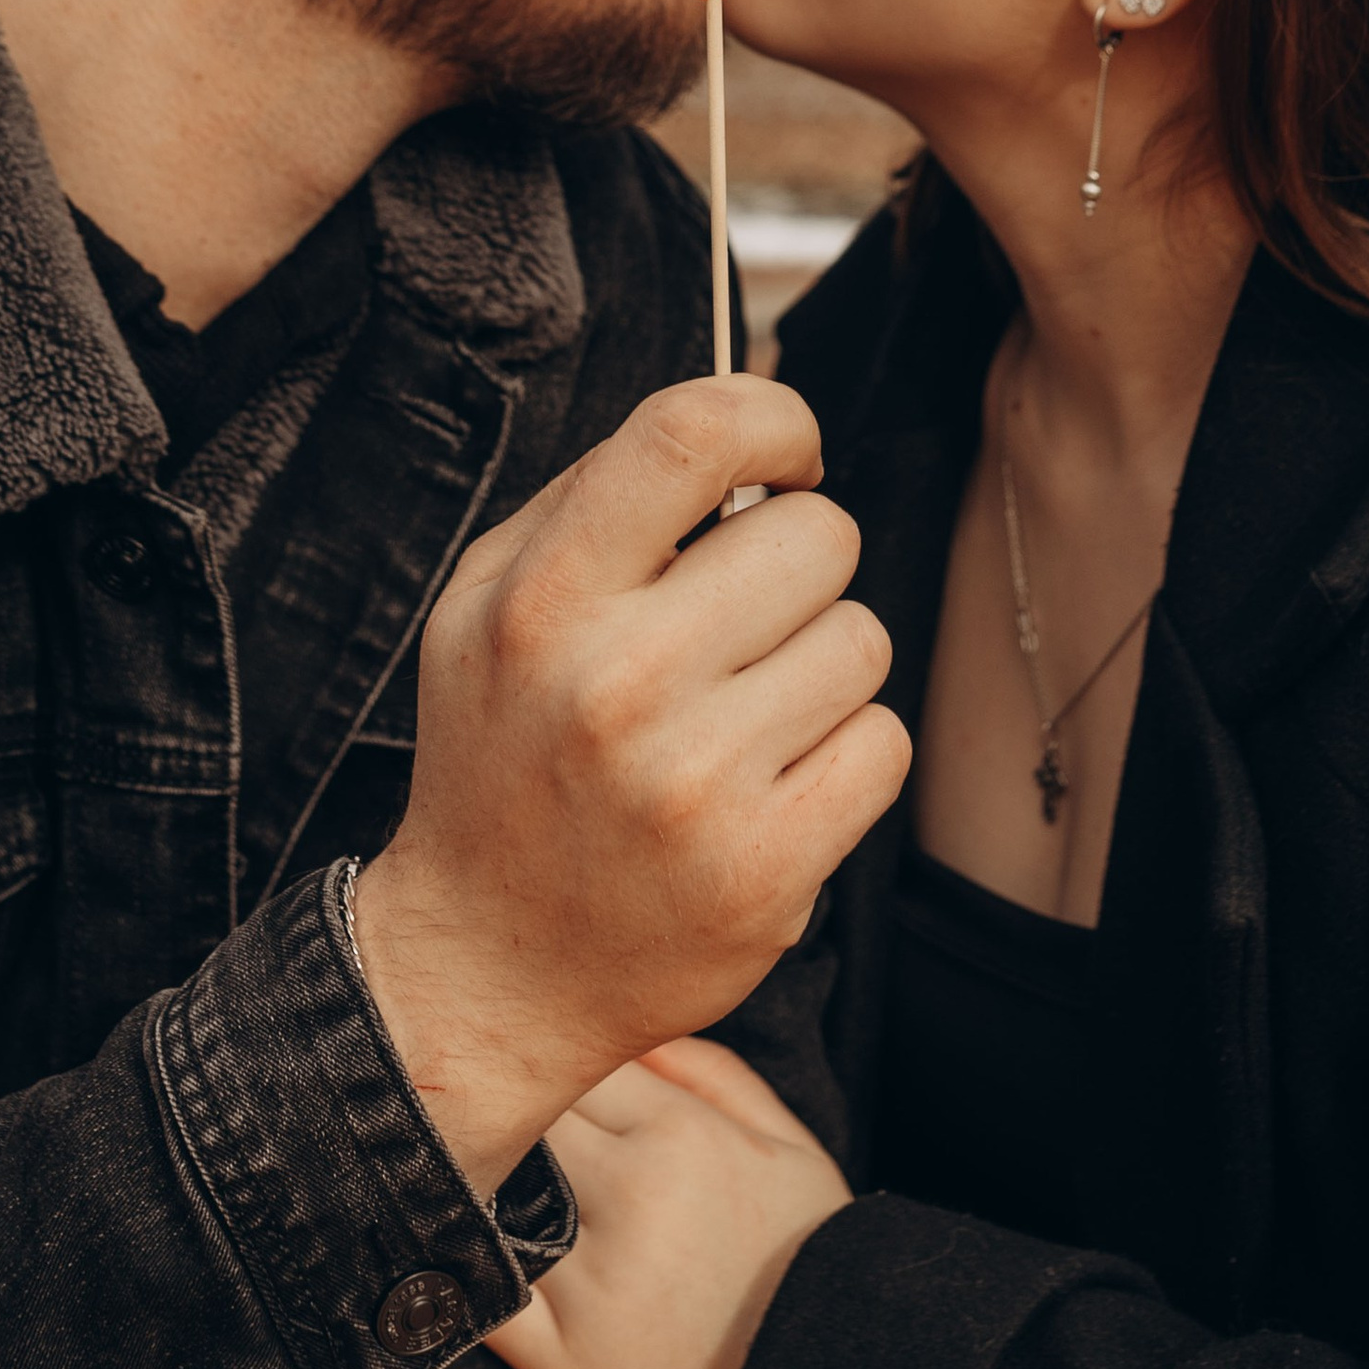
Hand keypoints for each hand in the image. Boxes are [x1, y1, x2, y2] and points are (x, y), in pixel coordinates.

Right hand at [354, 377, 902, 1197]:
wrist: (486, 967)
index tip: (784, 459)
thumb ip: (602, 497)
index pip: (694, 432)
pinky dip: (843, 758)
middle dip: (796, 568)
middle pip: (818, 536)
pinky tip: (768, 786)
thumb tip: (749, 401)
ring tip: (739, 719)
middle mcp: (616, 683)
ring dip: (818, 669)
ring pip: (862, 639)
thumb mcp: (490, 607)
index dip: (773, 420)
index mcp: (541, 600)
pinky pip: (882, 744)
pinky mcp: (765, 870)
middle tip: (738, 628)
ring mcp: (695, 782)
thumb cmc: (504, 760)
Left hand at [488, 1038, 849, 1368]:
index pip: (570, 1061)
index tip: (533, 1078)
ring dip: (474, 1186)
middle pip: (522, 1121)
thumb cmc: (813, 1265)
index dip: (547, 1067)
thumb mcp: (787, 1148)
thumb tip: (632, 1034)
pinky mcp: (565, 1364)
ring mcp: (590, 1280)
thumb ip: (711, 1073)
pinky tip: (451, 1262)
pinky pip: (484, 1301)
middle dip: (508, 1119)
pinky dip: (458, 1276)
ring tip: (458, 1185)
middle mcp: (627, 1194)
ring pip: (490, 1199)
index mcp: (678, 1132)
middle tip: (480, 1120)